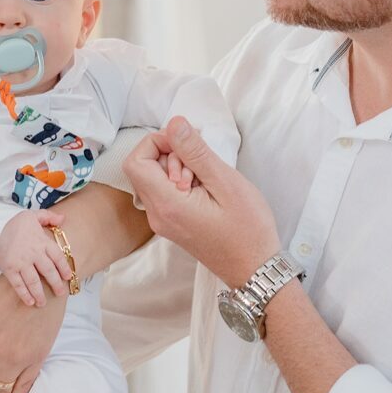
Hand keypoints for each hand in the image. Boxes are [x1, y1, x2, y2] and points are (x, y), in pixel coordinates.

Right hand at [0, 209, 73, 306]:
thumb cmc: (13, 222)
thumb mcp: (31, 215)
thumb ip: (48, 217)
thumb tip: (63, 219)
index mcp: (41, 241)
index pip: (57, 257)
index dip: (64, 268)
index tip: (68, 277)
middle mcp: (33, 253)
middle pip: (48, 271)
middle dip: (56, 284)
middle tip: (60, 293)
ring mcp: (21, 263)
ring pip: (34, 281)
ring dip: (40, 294)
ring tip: (43, 303)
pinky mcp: (9, 269)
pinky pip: (18, 285)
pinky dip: (24, 294)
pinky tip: (30, 302)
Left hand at [122, 117, 279, 287]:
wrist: (255, 269)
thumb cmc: (248, 229)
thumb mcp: (225, 182)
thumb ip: (195, 152)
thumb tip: (174, 123)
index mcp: (167, 205)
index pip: (136, 161)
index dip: (157, 143)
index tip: (187, 144)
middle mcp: (157, 216)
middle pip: (143, 168)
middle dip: (171, 155)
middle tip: (203, 166)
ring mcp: (163, 222)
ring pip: (154, 179)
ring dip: (177, 169)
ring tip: (207, 180)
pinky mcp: (172, 224)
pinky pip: (164, 193)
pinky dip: (181, 183)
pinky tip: (206, 189)